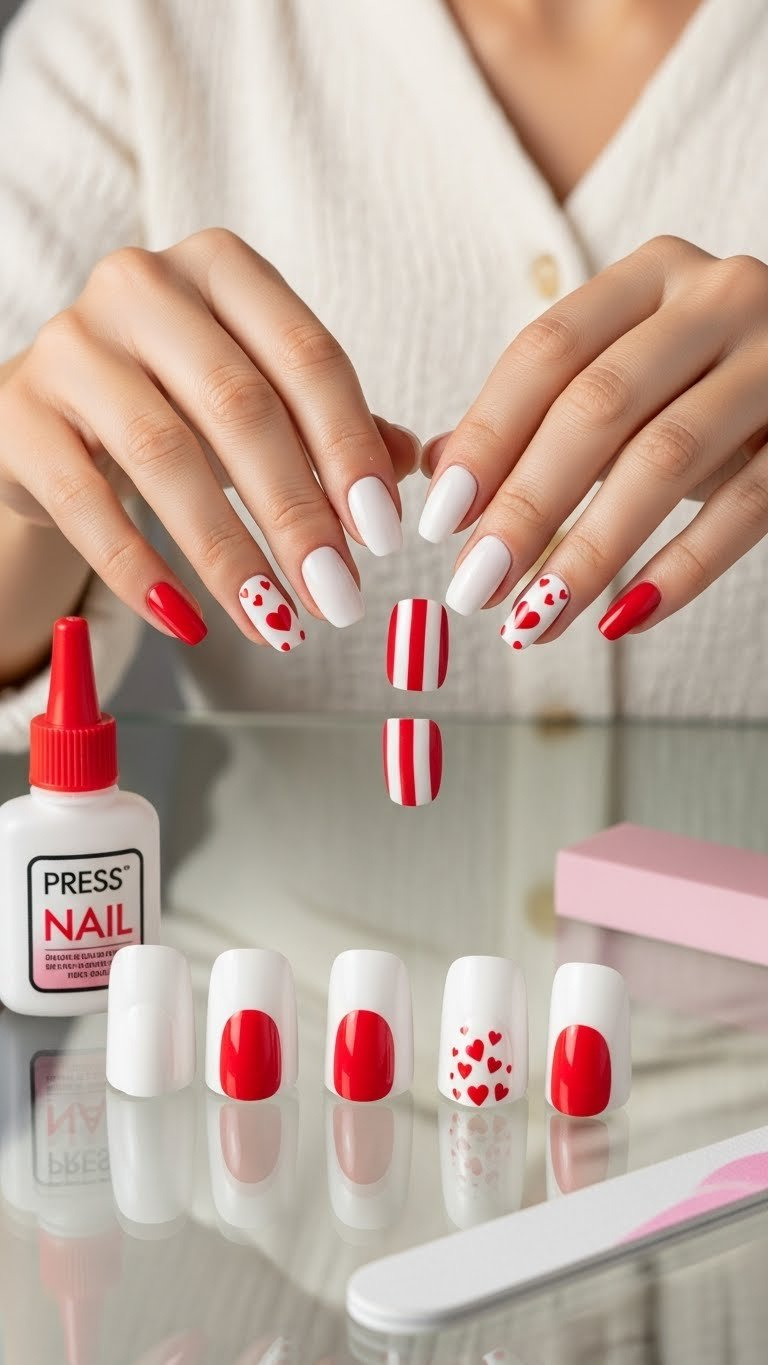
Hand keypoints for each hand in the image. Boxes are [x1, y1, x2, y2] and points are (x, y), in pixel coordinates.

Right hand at [0, 229, 416, 648]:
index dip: (351, 452)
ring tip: (276, 622)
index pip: (308, 359)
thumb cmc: (173, 401)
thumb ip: (331, 426)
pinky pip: (88, 504)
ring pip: (166, 456)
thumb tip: (409, 465)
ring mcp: (72, 345)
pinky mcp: (20, 414)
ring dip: (229, 553)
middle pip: (241, 408)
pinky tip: (189, 621)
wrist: (49, 414)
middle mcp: (142, 286)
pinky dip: (142, 572)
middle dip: (298, 514)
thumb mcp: (256, 398)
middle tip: (339, 596)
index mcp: (221, 269)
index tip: (383, 536)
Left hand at [419, 235, 767, 644]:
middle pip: (596, 407)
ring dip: (589, 551)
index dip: (485, 437)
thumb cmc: (708, 385)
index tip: (439, 520)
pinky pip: (746, 509)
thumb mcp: (625, 378)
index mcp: (650, 276)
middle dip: (526, 507)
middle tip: (476, 587)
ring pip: (665, 460)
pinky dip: (680, 571)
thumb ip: (536, 414)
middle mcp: (716, 300)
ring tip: (535, 620)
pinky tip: (624, 619)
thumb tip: (436, 466)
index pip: (545, 352)